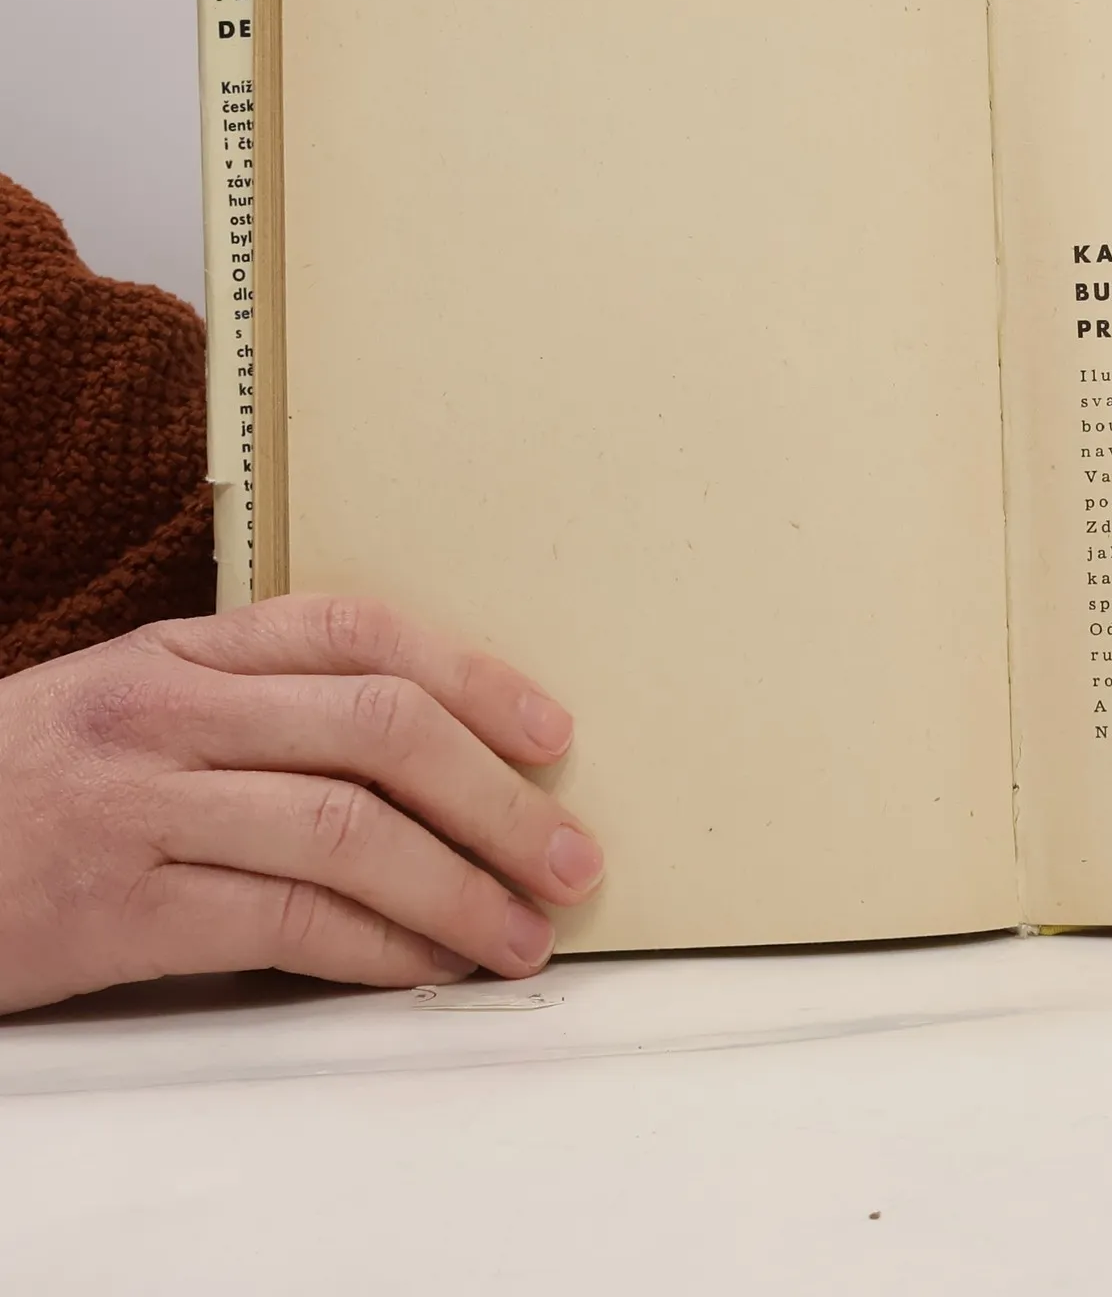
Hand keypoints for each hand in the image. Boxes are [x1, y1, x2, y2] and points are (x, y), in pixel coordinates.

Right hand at [0, 596, 601, 1016]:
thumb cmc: (31, 783)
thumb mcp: (133, 706)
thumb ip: (259, 706)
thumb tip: (429, 754)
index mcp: (184, 652)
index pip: (361, 632)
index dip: (475, 677)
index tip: (552, 733)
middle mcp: (169, 714)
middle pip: (379, 731)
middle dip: (497, 798)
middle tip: (569, 855)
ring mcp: (140, 809)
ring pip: (347, 831)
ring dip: (458, 889)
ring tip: (521, 931)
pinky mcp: (115, 912)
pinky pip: (285, 923)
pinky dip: (378, 950)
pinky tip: (427, 968)